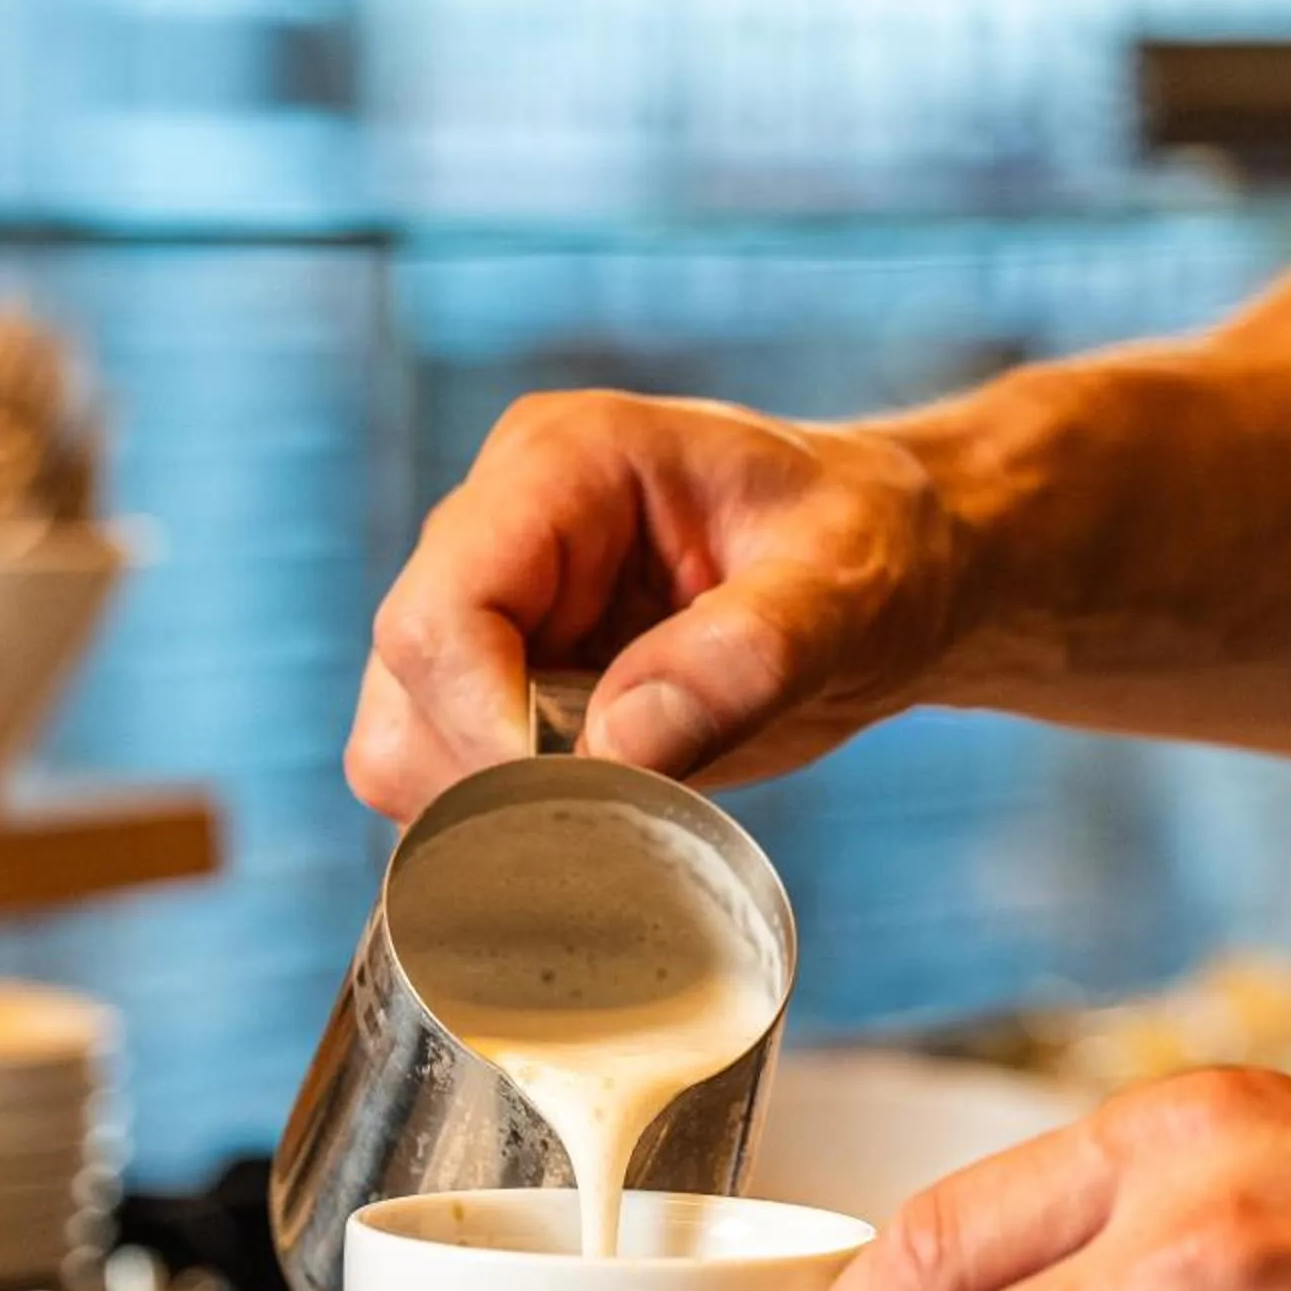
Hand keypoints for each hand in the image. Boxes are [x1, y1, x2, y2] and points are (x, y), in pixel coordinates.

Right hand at [344, 390, 971, 818]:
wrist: (889, 571)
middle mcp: (496, 527)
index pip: (442, 611)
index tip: (583, 795)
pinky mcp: (496, 687)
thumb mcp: (849, 588)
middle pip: (407, 687)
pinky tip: (612, 816)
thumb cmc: (875, 546)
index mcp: (562, 463)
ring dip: (500, 809)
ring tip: (633, 807)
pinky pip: (445, 782)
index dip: (484, 724)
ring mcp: (488, 611)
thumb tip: (622, 746)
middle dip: (497, 777)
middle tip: (626, 814)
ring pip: (401, 747)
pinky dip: (509, 827)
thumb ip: (749, 655)